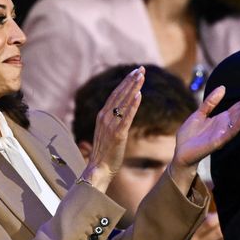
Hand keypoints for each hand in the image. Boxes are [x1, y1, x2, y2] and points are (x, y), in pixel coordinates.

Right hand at [79, 67, 144, 191]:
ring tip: (141, 76)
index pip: (114, 94)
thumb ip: (113, 120)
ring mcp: (110, 126)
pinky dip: (132, 105)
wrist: (99, 170)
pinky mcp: (117, 135)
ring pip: (123, 102)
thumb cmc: (105, 153)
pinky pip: (126, 117)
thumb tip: (121, 111)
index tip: (134, 72)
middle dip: (130, 80)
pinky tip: (139, 95)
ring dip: (132, 88)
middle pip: (118, 94)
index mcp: (101, 116)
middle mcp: (104, 118)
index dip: (124, 82)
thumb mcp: (107, 133)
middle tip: (140, 69)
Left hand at [168, 85, 239, 190]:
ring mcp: (223, 134)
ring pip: (239, 120)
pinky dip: (238, 124)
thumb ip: (210, 102)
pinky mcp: (217, 142)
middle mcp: (225, 126)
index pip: (238, 105)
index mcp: (222, 118)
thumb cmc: (190, 135)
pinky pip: (230, 133)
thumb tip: (223, 87)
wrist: (181, 152)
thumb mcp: (199, 114)